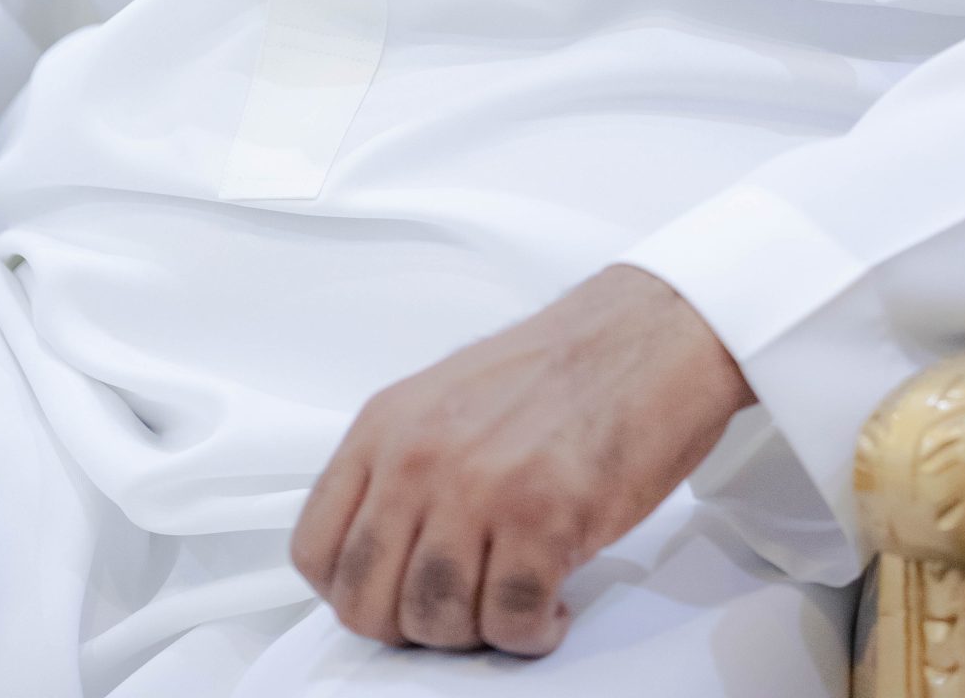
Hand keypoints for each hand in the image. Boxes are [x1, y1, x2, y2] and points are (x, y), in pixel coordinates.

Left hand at [291, 264, 753, 657]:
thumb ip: (403, 469)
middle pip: (366, 602)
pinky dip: (531, 631)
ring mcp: (479, 487)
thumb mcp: (447, 400)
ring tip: (509, 603)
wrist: (649, 333)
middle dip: (411, 628)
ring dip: (475, 631)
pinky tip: (551, 604)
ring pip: (434, 620)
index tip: (393, 596)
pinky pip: (510, 620)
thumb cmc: (561, 367)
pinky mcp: (544, 516)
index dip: (352, 594)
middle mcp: (421, 455)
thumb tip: (382, 557)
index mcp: (387, 425)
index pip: (315, 550)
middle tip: (457, 610)